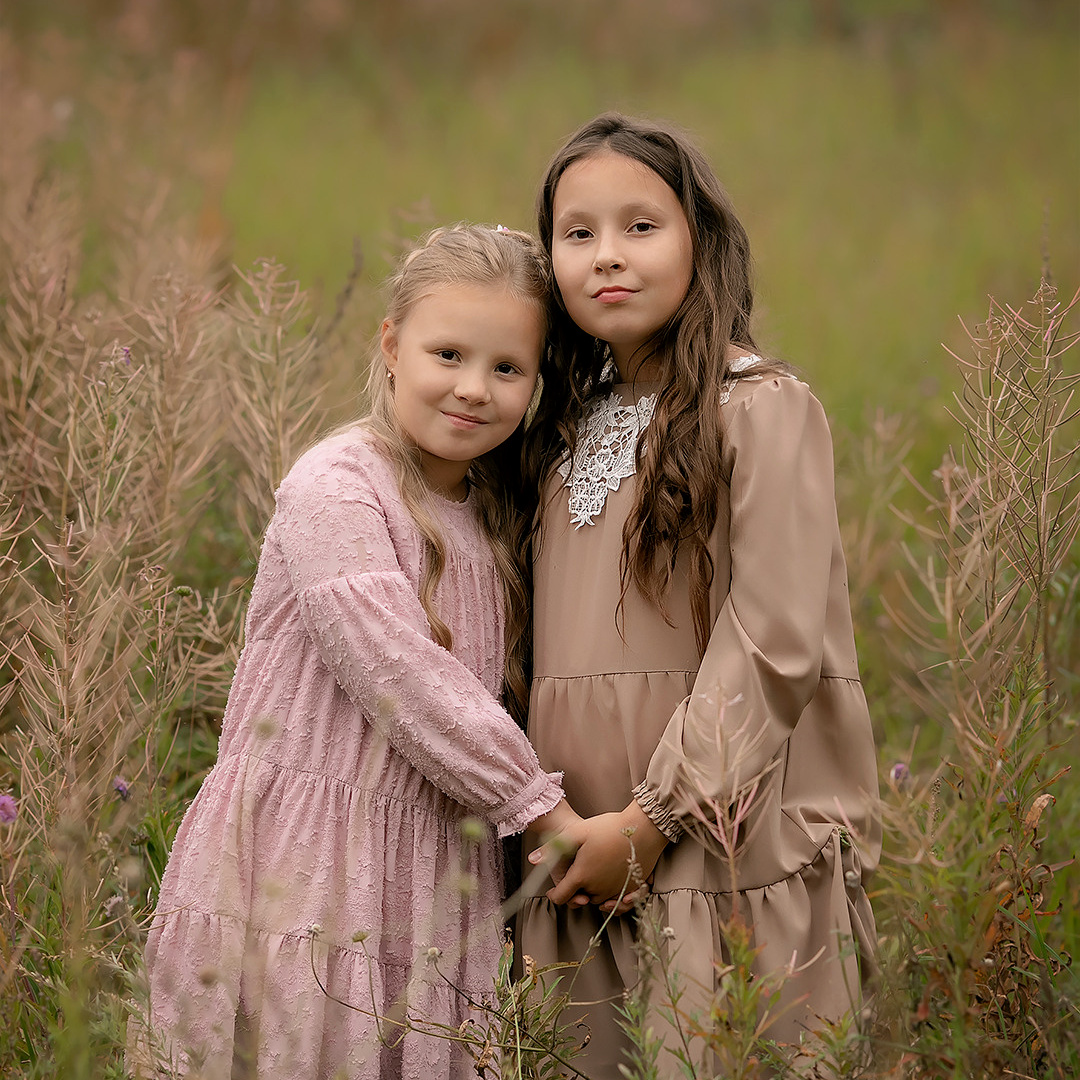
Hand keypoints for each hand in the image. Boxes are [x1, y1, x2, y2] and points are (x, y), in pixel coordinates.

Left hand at [528, 801, 668, 907]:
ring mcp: (617, 891)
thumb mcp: (577, 833)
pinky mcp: (632, 890)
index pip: (562, 896)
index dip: (554, 895)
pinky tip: (611, 889)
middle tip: (575, 873)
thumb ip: (554, 847)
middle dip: (576, 891)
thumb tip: (532, 859)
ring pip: (599, 900)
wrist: (644, 828)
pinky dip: (613, 900)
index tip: (552, 891)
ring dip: (593, 894)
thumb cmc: (609, 828)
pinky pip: (619, 904)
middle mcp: (599, 889)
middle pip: (581, 898)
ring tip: (592, 875)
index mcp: (582, 876)